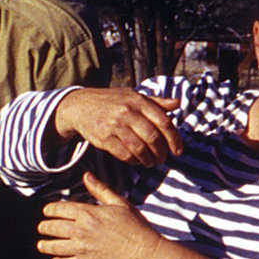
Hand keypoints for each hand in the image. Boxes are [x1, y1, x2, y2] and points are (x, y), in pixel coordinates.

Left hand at [39, 173, 162, 258]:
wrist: (143, 252)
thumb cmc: (135, 226)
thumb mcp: (119, 203)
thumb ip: (100, 189)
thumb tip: (86, 175)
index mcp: (87, 213)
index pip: (57, 209)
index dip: (49, 210)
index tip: (47, 212)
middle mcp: (80, 230)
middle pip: (51, 227)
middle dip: (44, 227)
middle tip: (42, 228)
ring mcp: (81, 249)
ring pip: (53, 246)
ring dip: (45, 245)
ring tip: (42, 245)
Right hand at [52, 88, 181, 167]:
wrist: (80, 106)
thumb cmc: (111, 101)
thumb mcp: (133, 96)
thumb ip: (156, 102)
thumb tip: (178, 103)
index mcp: (138, 101)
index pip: (163, 122)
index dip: (174, 139)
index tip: (178, 150)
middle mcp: (127, 112)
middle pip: (153, 137)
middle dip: (161, 152)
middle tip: (163, 158)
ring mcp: (115, 126)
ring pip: (139, 148)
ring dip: (148, 159)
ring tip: (151, 162)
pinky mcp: (104, 138)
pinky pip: (124, 154)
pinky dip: (134, 161)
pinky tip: (137, 161)